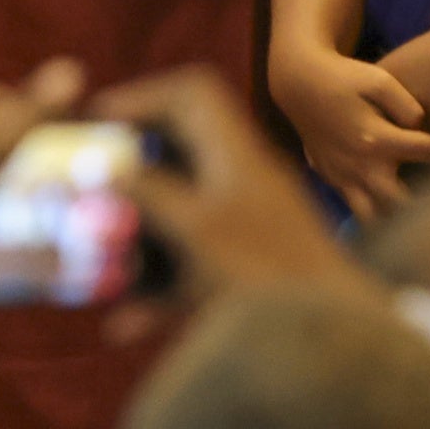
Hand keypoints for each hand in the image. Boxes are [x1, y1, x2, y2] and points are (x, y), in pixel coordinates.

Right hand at [96, 66, 367, 304]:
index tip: (99, 122)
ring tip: (99, 257)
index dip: (143, 96)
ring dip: (139, 230)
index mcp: (236, 155)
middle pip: (180, 152)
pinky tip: (126, 326)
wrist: (338, 336)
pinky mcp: (248, 267)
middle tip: (91, 184)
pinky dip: (158, 287)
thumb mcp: (196, 228)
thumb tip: (102, 166)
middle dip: (129, 168)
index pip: (192, 92)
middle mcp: (243, 180)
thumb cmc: (267, 274)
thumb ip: (148, 191)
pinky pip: (191, 264)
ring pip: (180, 211)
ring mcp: (248, 224)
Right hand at [268, 41, 429, 218]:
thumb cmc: (342, 77)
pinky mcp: (331, 178)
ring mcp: (342, 177)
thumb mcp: (376, 79)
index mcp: (377, 141)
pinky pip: (355, 207)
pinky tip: (394, 218)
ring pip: (372, 219)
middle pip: (402, 206)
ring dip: (396, 228)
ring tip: (422, 233)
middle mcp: (360, 167)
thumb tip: (422, 126)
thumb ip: (405, 104)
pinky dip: (375, 216)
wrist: (297, 83)